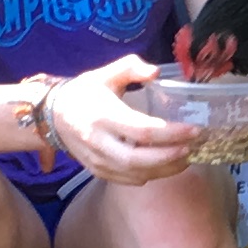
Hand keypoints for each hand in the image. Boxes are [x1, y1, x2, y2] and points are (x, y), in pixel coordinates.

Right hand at [44, 53, 198, 185]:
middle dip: (171, 156)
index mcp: (103, 115)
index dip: (171, 133)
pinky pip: (128, 180)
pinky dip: (151, 176)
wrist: (53, 116)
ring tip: (187, 157)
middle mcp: (99, 142)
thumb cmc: (84, 92)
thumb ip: (131, 67)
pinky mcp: (98, 171)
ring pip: (136, 174)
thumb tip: (156, 71)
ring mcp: (97, 161)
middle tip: (194, 147)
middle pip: (140, 159)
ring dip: (165, 169)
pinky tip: (167, 165)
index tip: (194, 129)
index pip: (143, 130)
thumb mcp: (106, 74)